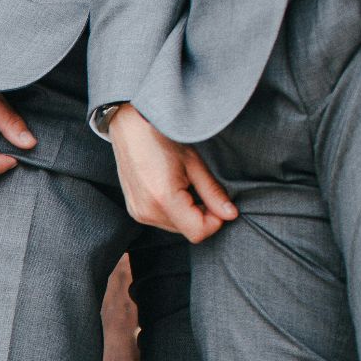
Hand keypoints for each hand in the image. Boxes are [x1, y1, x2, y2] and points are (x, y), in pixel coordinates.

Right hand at [109, 104, 237, 242]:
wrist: (129, 127)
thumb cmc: (162, 139)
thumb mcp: (194, 163)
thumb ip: (213, 193)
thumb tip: (231, 215)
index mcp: (163, 199)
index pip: (198, 232)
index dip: (215, 220)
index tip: (219, 202)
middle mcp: (147, 212)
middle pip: (188, 231)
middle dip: (202, 215)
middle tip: (201, 187)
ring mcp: (138, 213)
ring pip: (177, 227)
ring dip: (188, 213)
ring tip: (184, 185)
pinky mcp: (135, 211)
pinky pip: (162, 221)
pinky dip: (174, 210)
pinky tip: (171, 188)